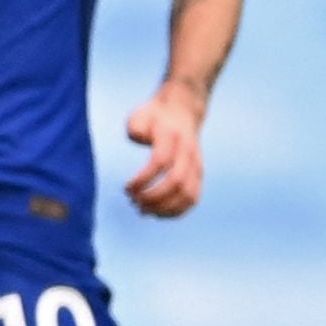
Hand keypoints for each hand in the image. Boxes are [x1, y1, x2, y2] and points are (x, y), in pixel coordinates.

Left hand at [124, 80, 208, 216]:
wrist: (182, 111)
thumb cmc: (154, 117)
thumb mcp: (139, 116)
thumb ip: (136, 128)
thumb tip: (141, 140)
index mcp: (172, 136)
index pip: (161, 162)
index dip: (143, 179)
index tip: (126, 188)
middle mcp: (188, 151)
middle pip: (177, 181)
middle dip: (154, 197)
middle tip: (134, 202)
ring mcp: (197, 164)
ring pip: (188, 193)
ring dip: (166, 208)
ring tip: (145, 211)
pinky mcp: (199, 174)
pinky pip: (193, 198)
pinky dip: (177, 211)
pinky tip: (158, 213)